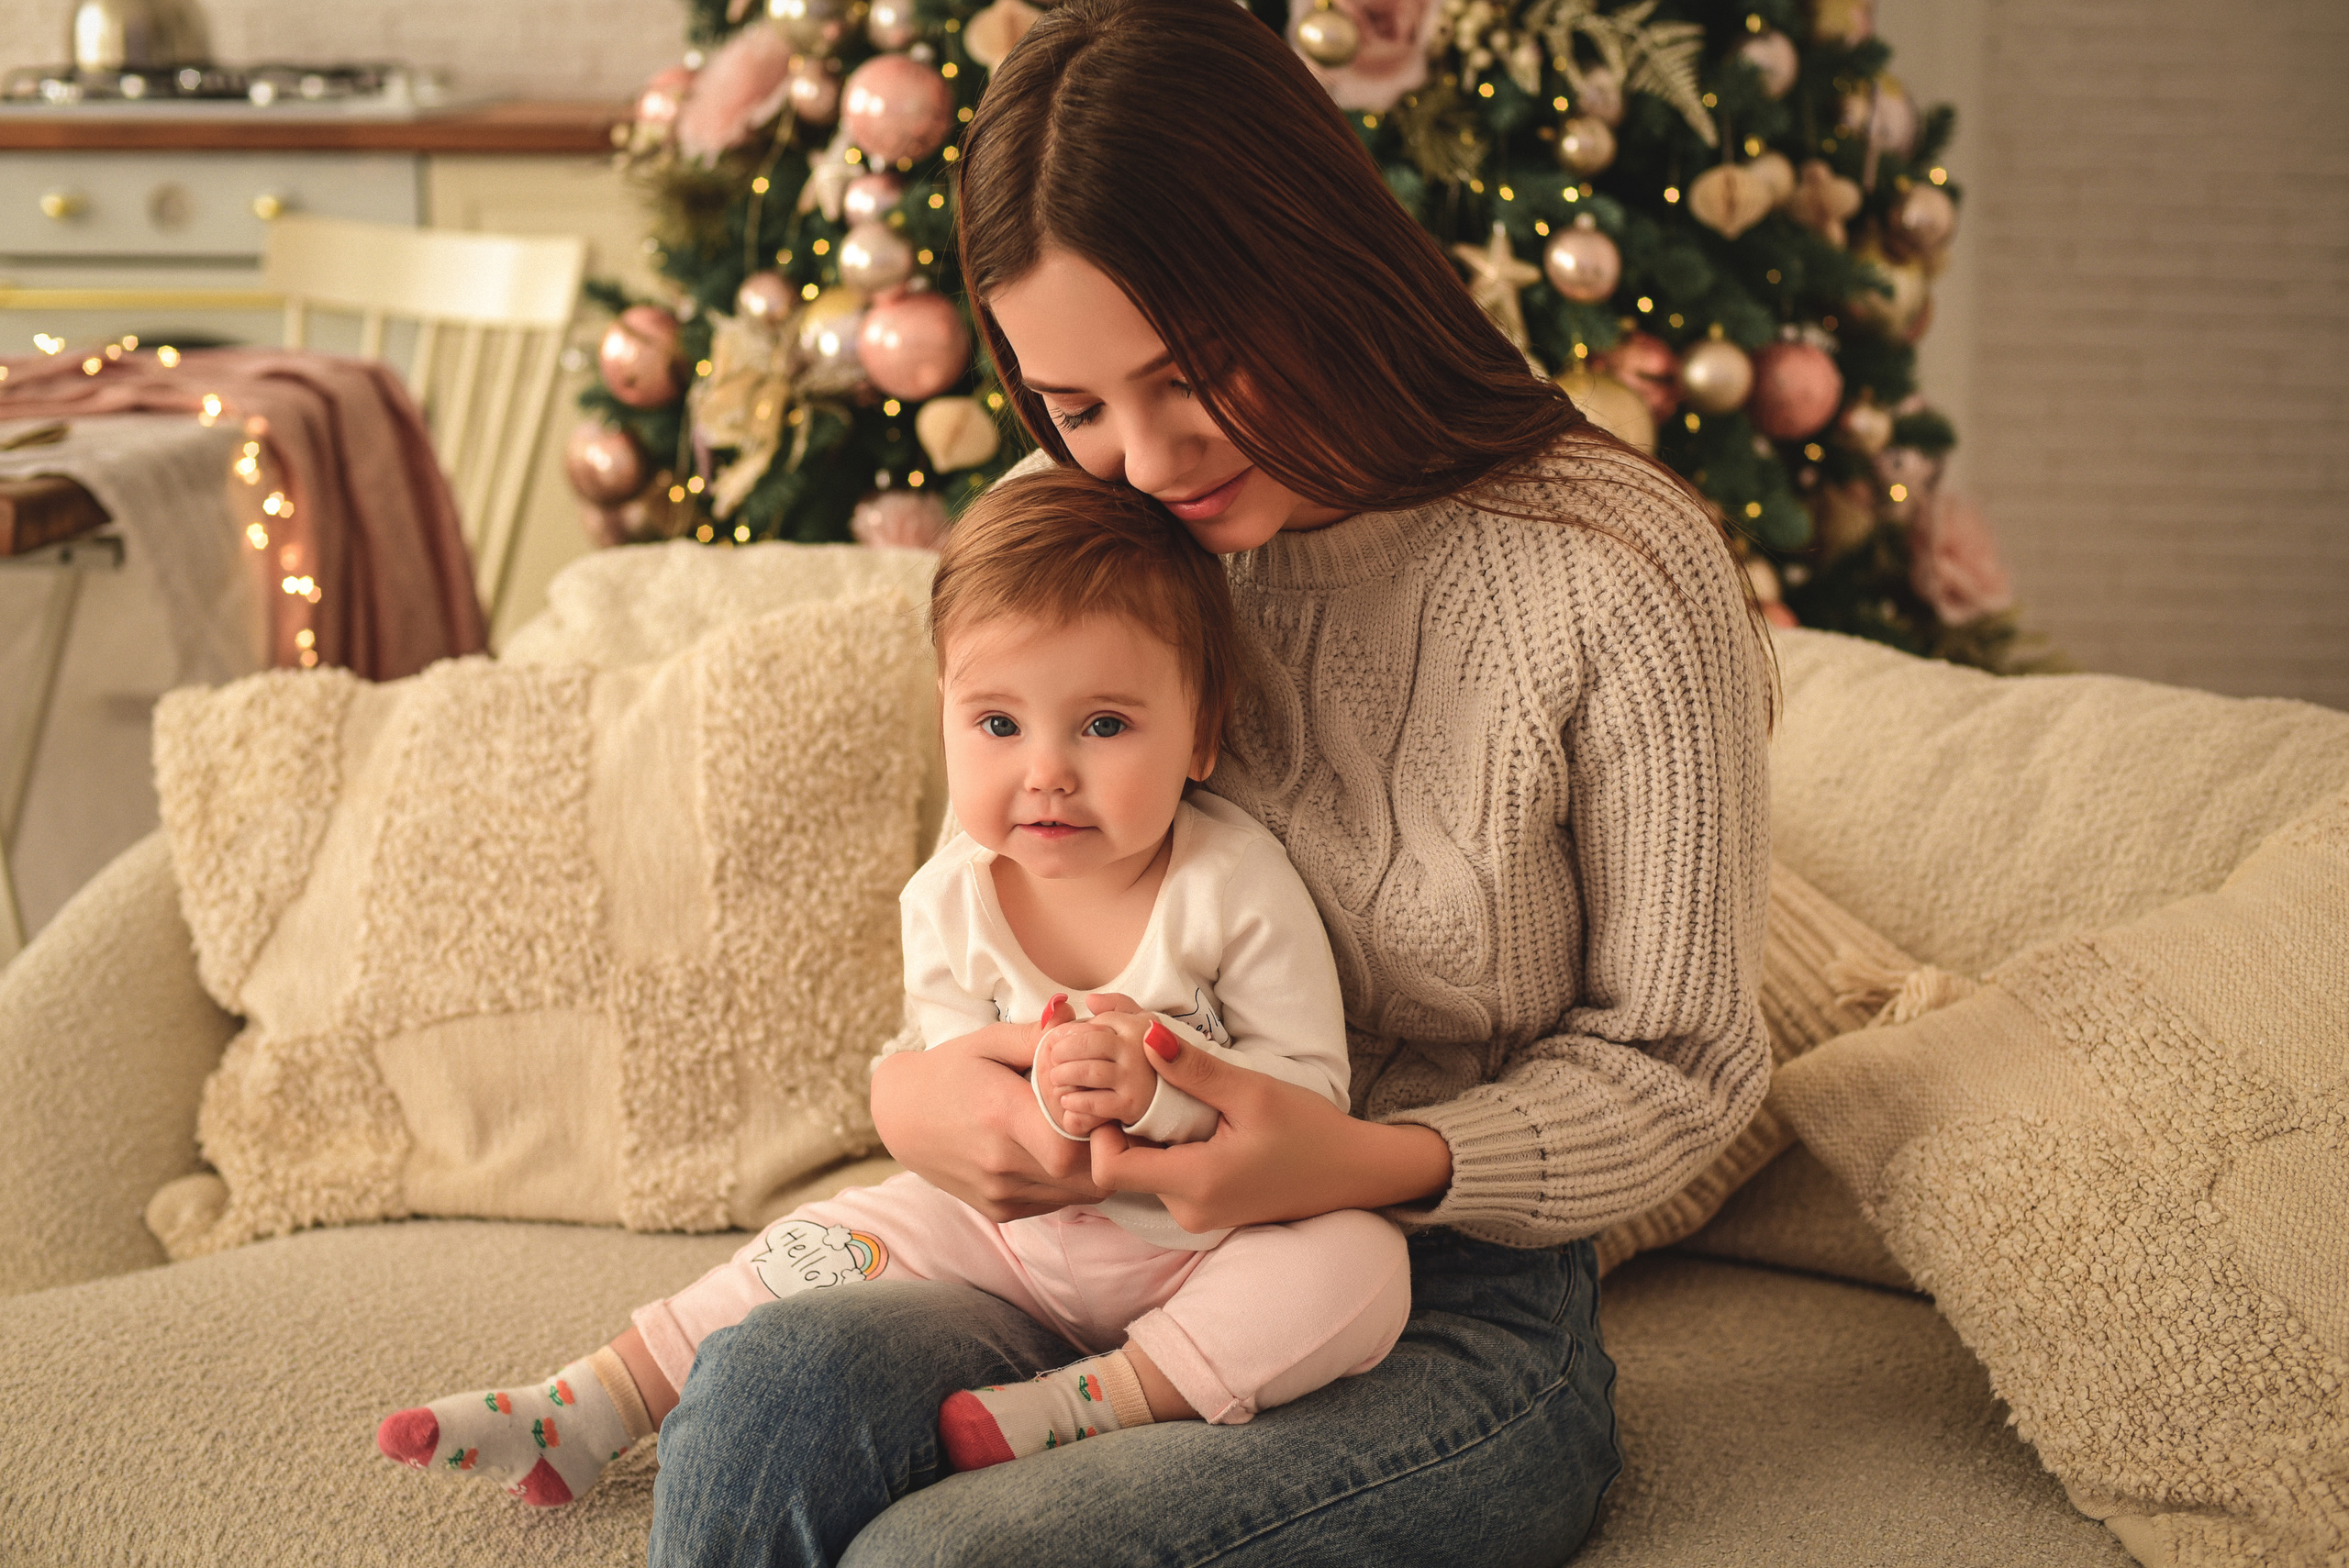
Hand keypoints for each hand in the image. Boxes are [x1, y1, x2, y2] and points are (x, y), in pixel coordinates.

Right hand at [868, 1000, 1108, 1222]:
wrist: (900, 1115)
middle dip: (1105, 1151)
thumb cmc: (949, 1071)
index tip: (1104, 1104)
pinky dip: (1068, 1182)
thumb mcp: (988, 1042)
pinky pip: (1055, 1203)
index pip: (1074, 1144)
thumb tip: (1077, 1015)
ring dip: (1091, 1168)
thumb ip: (1037, 1035)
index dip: (1100, 1129)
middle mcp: (1001, 1163)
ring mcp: (1000, 1193)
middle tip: (1106, 1120)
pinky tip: (1057, 1151)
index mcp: (1002, 1116)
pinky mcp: (999, 1210)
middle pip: (1085, 1175)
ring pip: (1077, 1194)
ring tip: (1085, 1134)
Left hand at [1038, 1005, 1157, 1135]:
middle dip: (1063, 1051)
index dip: (1071, 1032)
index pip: (1094, 1024)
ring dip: (1065, 1075)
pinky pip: (1094, 1102)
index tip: (1060, 1039)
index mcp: (1136, 1027)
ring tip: (1056, 1078)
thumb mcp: (1140, 1025)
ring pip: (1088, 1072)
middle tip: (1053, 1059)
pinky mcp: (1131, 1105)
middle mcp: (1137, 1050)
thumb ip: (1117, 1006)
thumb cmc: (1148, 1057)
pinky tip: (1067, 1100)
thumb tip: (1090, 1000)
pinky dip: (1076, 1101)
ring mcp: (1135, 1079)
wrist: (1173, 1096)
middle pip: (1088, 1044)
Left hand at [1087, 1027, 1455, 1232]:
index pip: (1109, 1171)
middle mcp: (1189, 1210)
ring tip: (1179, 1100)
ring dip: (1152, 1138)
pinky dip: (1171, 1152)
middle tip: (1145, 1086)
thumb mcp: (1251, 1092)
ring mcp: (1199, 1217)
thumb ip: (1194, 1069)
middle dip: (1126, 1129)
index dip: (1101, 1133)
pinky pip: (1170, 1182)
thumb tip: (1144, 1036)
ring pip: (1147, 1174)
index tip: (1121, 1095)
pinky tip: (1198, 1123)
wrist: (1354, 1172)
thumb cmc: (1309, 1130)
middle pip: (1125, 1171)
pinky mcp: (1210, 1213)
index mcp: (1196, 1182)